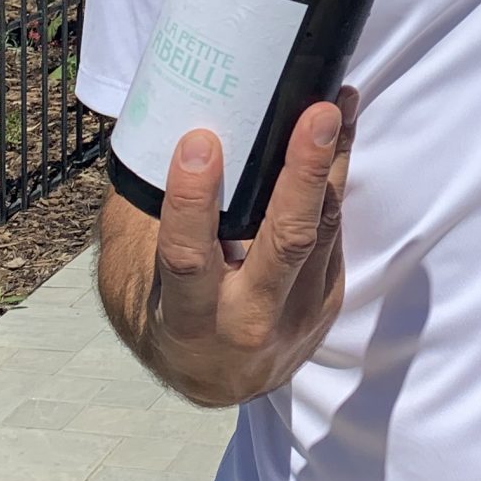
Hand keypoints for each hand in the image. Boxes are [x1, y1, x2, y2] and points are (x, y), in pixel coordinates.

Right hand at [113, 89, 357, 406]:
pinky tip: (338, 132)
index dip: (193, 202)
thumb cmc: (167, 309)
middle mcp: (248, 322)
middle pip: (286, 242)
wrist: (214, 377)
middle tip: (317, 114)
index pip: (188, 258)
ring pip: (322, 229)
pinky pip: (335, 230)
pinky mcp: (328, 299)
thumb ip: (152, 219)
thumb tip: (162, 129)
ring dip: (334, 161)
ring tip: (337, 102)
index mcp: (189, 319)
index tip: (200, 141)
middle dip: (304, 174)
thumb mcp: (142, 277)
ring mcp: (298, 314)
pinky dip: (336, 178)